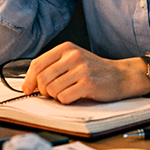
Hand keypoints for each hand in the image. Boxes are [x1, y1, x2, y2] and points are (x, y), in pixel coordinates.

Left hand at [22, 42, 146, 103]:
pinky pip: (64, 98)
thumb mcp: (73, 60)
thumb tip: (30, 84)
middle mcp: (73, 56)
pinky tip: (75, 95)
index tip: (28, 89)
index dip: (29, 79)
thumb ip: (53, 66)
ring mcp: (81, 69)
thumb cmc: (94, 70)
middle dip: (43, 91)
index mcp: (66, 48)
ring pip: (52, 90)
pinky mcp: (88, 84)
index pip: (37, 64)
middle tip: (51, 93)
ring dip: (56, 96)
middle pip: (42, 79)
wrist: (121, 76)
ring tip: (67, 92)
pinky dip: (66, 101)